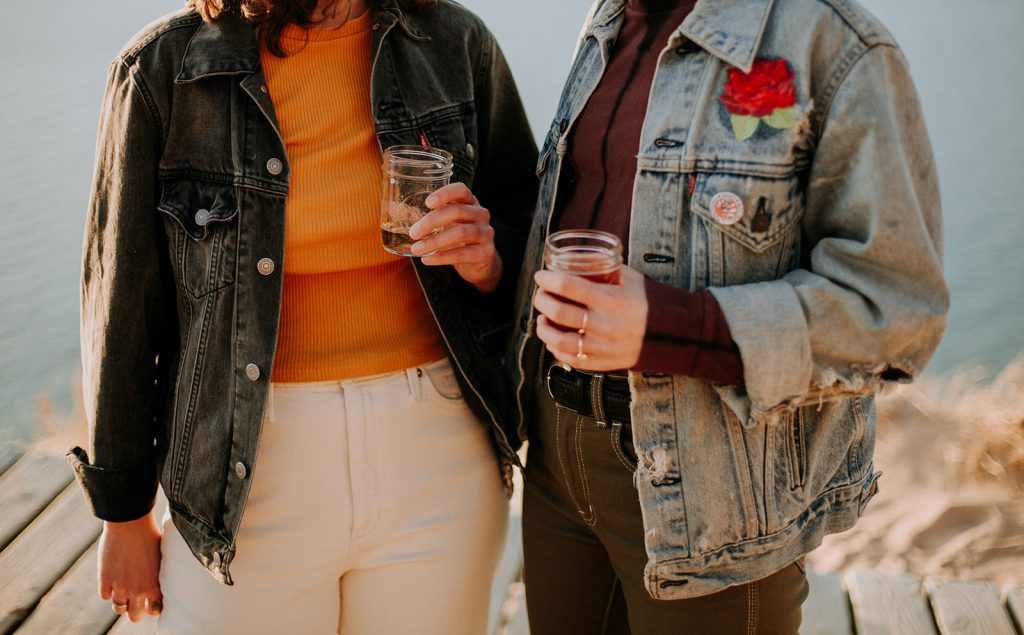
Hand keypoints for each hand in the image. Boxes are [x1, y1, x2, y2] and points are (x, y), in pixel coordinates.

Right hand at [99, 512, 162, 621]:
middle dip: (136, 609)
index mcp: (155, 585)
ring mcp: (120, 586)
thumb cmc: (150, 536)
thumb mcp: (161, 558)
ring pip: (119, 608)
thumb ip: (158, 576)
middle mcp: (137, 590)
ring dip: (122, 601)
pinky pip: (106, 596)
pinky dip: (109, 590)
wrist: (130, 523)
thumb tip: (159, 587)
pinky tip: (113, 580)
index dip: (152, 607)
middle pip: (134, 616)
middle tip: (136, 600)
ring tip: (125, 590)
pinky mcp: (104, 579)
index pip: (155, 610)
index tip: (151, 602)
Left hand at [408, 182, 502, 292]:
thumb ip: (430, 218)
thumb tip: (395, 213)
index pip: (461, 190)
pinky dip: (442, 257)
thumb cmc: (458, 239)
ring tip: (417, 249)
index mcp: (470, 203)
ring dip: (435, 241)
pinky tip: (428, 259)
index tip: (427, 203)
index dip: (445, 194)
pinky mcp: (486, 252)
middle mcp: (481, 214)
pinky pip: (463, 253)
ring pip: (461, 233)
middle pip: (457, 211)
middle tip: (413, 233)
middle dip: (432, 221)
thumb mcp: (447, 224)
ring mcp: (486, 233)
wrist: (479, 263)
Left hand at [533, 265, 648, 371]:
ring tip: (542, 319)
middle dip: (542, 301)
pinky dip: (556, 349)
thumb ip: (605, 271)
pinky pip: (572, 360)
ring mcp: (605, 347)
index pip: (570, 287)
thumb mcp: (632, 279)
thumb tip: (579, 261)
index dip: (549, 280)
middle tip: (540, 295)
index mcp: (613, 300)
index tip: (541, 276)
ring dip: (544, 329)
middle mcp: (607, 325)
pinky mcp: (606, 363)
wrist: (680, 333)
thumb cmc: (655, 303)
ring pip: (560, 341)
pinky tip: (554, 340)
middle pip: (560, 313)